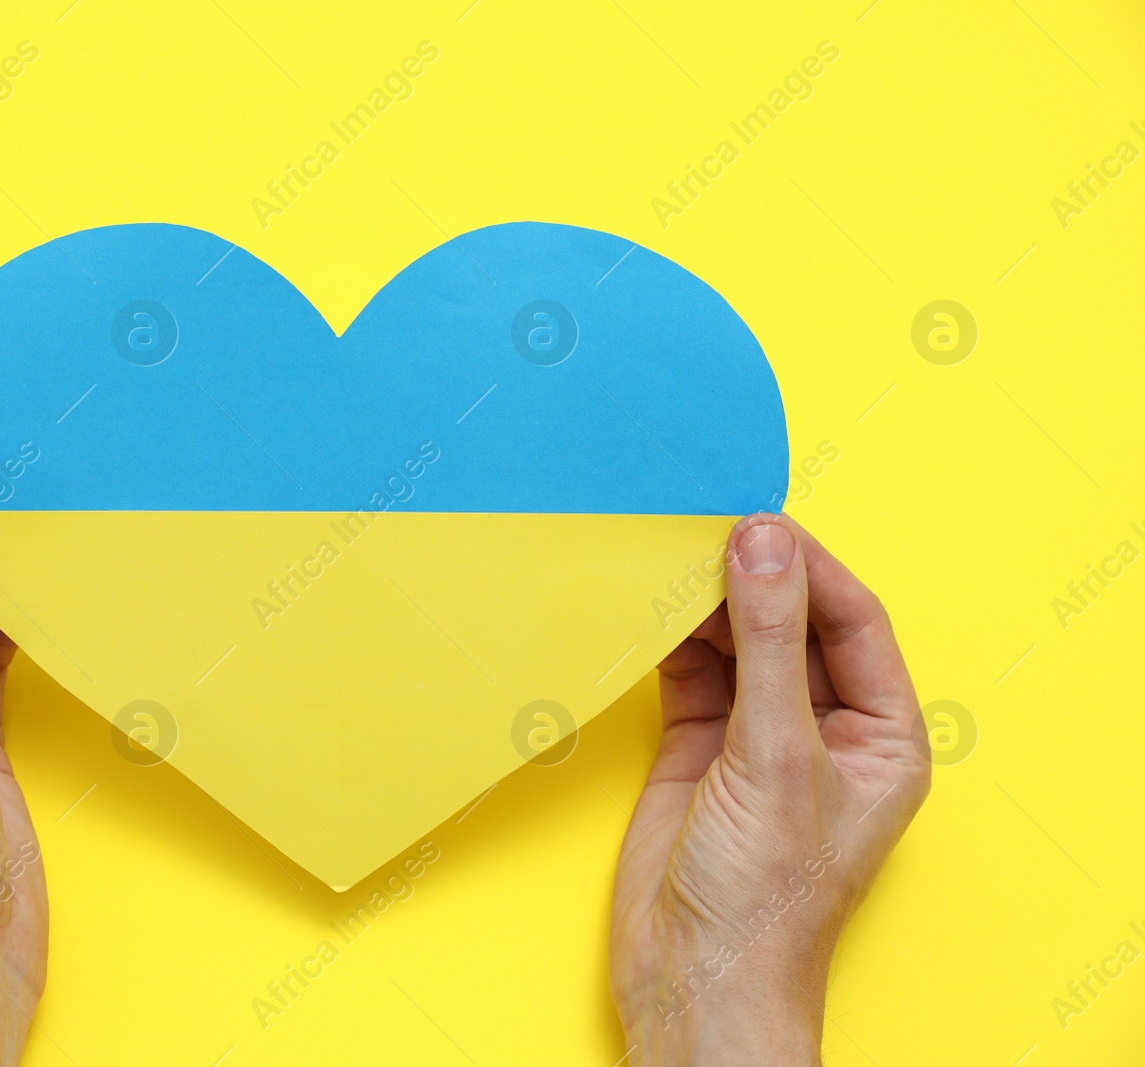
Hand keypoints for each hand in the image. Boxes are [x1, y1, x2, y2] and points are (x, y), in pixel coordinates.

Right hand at [609, 514, 929, 1064]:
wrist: (693, 976)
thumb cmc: (764, 896)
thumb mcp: (776, 755)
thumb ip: (770, 643)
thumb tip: (763, 544)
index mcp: (881, 734)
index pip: (854, 620)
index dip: (809, 566)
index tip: (756, 522)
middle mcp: (825, 728)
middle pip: (793, 623)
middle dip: (752, 578)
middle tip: (701, 529)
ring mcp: (758, 737)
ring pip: (737, 642)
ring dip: (703, 604)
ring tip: (665, 559)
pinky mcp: (698, 747)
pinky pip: (689, 672)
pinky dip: (666, 639)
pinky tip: (644, 608)